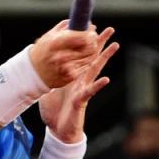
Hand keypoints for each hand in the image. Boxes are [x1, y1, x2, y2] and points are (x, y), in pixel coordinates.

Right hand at [29, 21, 105, 90]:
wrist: (32, 73)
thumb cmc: (42, 51)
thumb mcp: (49, 35)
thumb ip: (65, 27)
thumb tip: (82, 21)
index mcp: (56, 43)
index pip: (80, 37)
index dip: (89, 33)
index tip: (92, 31)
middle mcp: (60, 56)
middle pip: (86, 48)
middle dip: (93, 43)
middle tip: (94, 40)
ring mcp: (65, 68)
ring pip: (87, 59)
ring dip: (91, 53)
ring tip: (91, 49)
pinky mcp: (68, 77)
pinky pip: (83, 69)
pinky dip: (86, 63)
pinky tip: (85, 59)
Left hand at [38, 26, 118, 142]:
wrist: (57, 131)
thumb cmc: (54, 111)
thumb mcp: (47, 88)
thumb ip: (49, 75)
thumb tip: (42, 62)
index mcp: (71, 75)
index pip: (80, 55)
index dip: (86, 42)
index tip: (92, 27)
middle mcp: (80, 80)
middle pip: (92, 57)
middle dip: (101, 43)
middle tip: (111, 29)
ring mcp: (82, 89)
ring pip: (95, 70)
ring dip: (105, 57)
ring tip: (115, 45)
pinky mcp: (81, 101)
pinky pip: (90, 92)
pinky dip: (98, 86)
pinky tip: (107, 79)